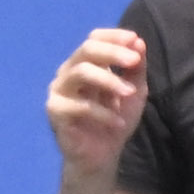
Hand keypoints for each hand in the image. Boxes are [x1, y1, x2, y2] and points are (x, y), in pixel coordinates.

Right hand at [43, 24, 149, 169]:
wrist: (101, 157)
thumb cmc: (115, 121)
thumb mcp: (134, 92)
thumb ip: (136, 69)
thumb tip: (138, 42)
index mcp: (84, 64)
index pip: (94, 39)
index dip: (113, 36)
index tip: (135, 40)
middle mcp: (68, 72)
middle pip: (87, 49)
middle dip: (113, 52)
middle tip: (135, 61)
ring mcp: (58, 90)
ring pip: (81, 72)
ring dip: (109, 80)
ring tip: (130, 94)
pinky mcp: (55, 111)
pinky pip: (79, 105)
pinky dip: (103, 113)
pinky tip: (118, 123)